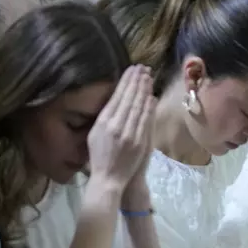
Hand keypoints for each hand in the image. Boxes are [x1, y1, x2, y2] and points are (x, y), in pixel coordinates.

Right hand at [88, 65, 155, 191]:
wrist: (109, 179)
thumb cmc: (99, 157)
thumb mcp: (94, 135)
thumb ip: (105, 118)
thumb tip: (115, 100)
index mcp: (103, 122)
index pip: (117, 96)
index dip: (125, 82)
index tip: (131, 69)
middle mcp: (115, 125)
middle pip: (129, 98)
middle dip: (136, 81)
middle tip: (143, 67)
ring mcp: (129, 134)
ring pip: (138, 107)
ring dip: (144, 90)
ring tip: (148, 76)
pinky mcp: (139, 142)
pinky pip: (146, 121)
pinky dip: (149, 107)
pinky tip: (152, 96)